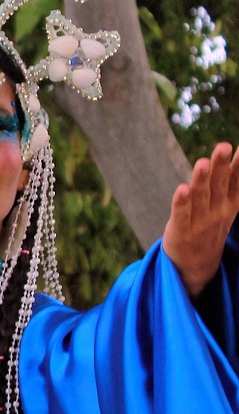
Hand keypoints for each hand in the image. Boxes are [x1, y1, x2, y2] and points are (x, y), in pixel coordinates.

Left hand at [162, 142, 238, 297]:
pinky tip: (182, 189)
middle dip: (221, 166)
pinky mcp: (180, 233)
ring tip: (203, 162)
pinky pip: (181, 216)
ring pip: (200, 198)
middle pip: (218, 187)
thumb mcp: (226, 207)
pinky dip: (181, 203)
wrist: (196, 267)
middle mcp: (217, 213)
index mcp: (229, 206)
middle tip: (224, 146)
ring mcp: (199, 224)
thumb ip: (232, 184)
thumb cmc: (210, 228)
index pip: (236, 183)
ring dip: (201, 180)